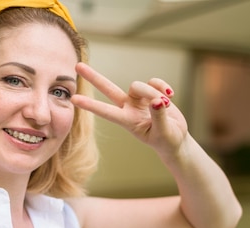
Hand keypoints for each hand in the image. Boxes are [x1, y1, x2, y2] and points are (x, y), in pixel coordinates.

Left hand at [71, 62, 188, 155]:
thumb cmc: (167, 140)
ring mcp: (138, 99)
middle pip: (108, 89)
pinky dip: (163, 87)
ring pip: (139, 85)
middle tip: (77, 65)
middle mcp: (129, 108)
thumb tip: (156, 101)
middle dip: (94, 77)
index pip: (106, 112)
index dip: (90, 105)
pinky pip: (154, 81)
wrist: (176, 138)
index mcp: (127, 121)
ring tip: (166, 104)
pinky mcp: (150, 92)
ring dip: (154, 92)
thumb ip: (159, 117)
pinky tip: (170, 96)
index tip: (74, 99)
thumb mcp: (164, 133)